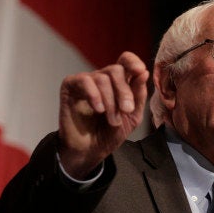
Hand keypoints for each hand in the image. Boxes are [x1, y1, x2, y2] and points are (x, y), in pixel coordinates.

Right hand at [58, 51, 148, 178]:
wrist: (90, 152)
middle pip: (115, 70)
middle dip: (124, 91)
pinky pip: (84, 81)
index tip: (140, 71)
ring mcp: (86, 82)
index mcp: (118, 82)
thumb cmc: (110, 134)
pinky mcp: (70, 87)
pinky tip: (98, 109)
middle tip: (127, 110)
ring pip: (102, 78)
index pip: (125, 60)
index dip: (133, 62)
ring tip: (112, 120)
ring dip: (111, 101)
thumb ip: (138, 95)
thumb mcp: (132, 116)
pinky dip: (94, 94)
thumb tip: (143, 72)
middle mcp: (102, 79)